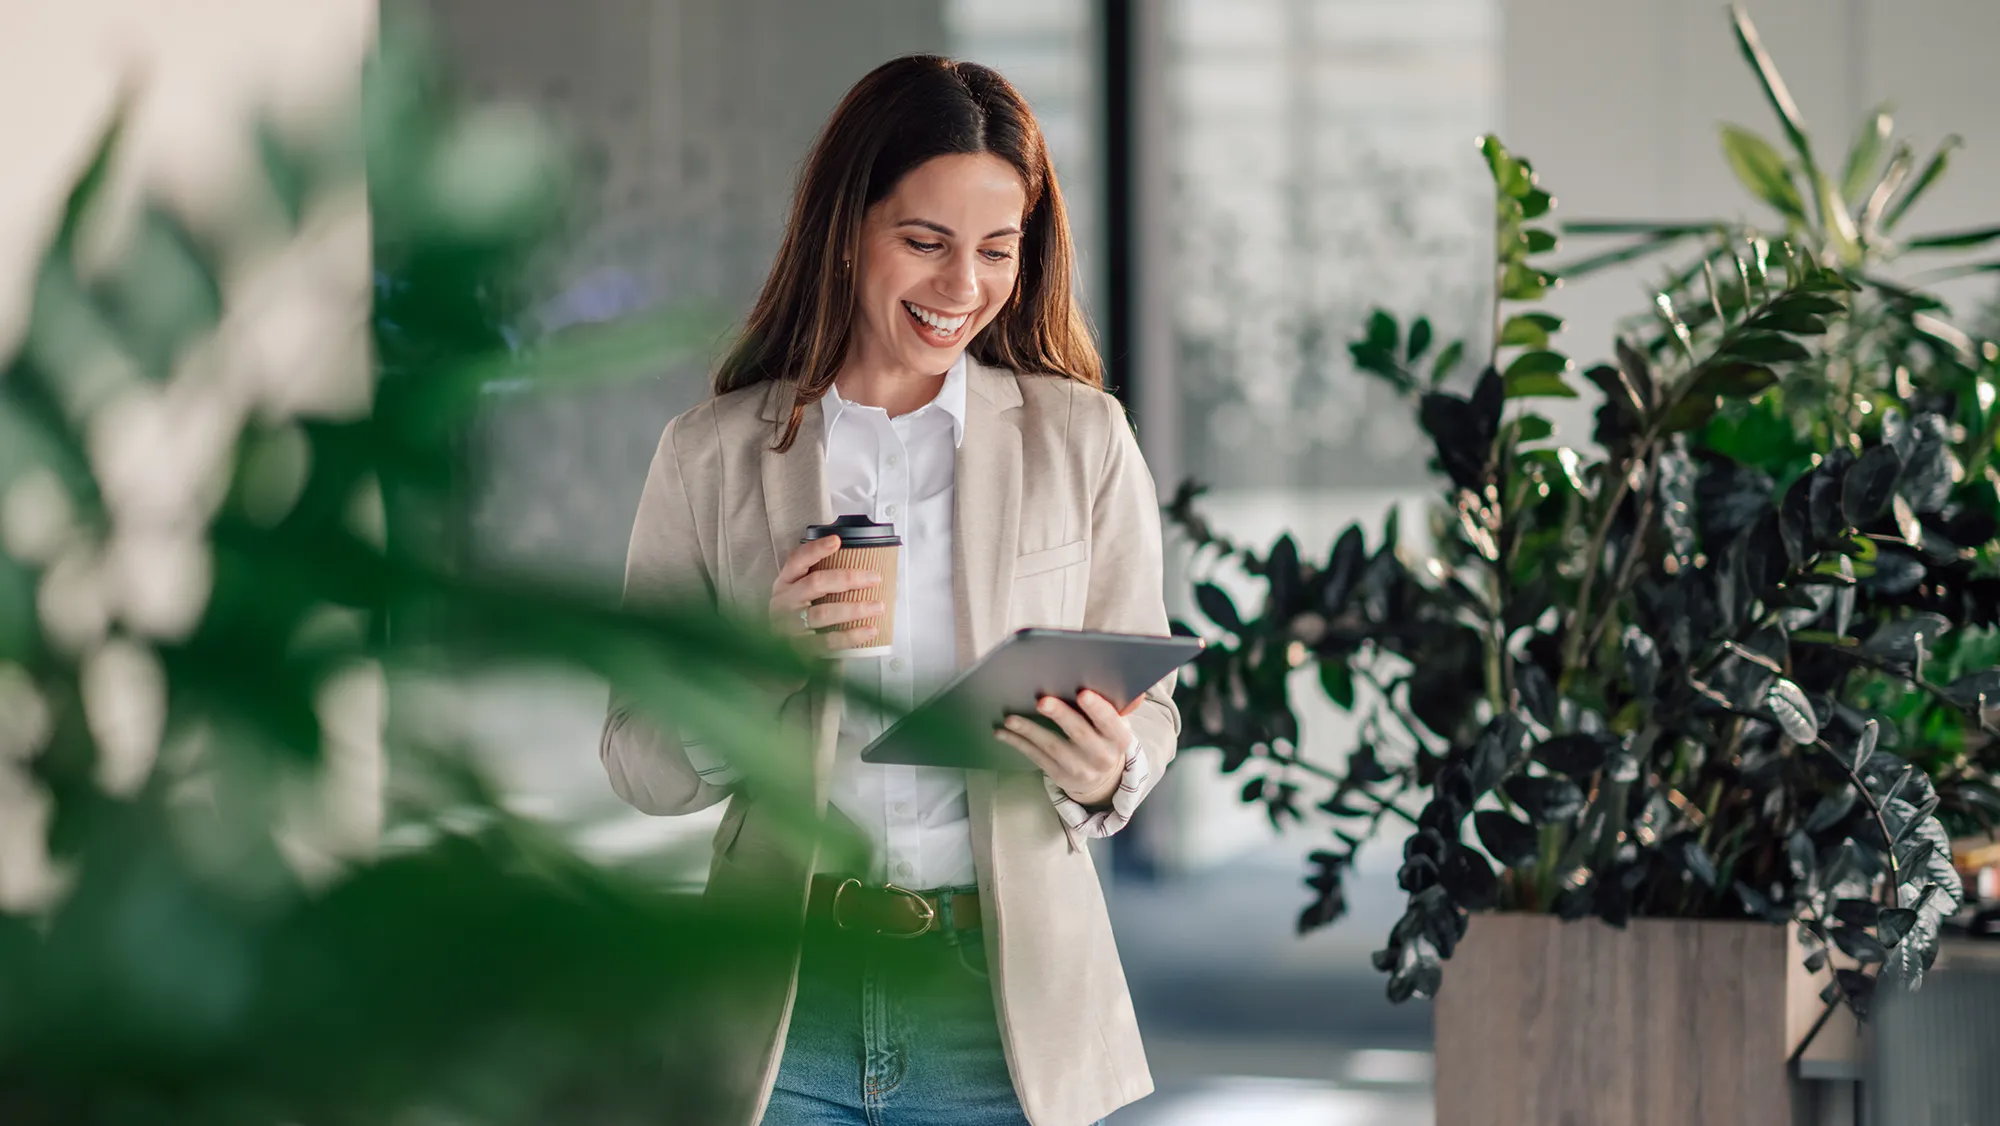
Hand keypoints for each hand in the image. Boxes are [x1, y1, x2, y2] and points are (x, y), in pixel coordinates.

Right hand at [769, 535, 883, 656]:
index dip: (816, 550)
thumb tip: (861, 573)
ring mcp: (789, 627)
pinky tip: (869, 630)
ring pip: (824, 613)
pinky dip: (852, 635)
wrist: (774, 665)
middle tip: (874, 577)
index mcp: (784, 585)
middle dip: (848, 578)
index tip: (837, 541)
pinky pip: (828, 641)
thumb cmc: (795, 624)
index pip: (797, 560)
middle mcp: (783, 603)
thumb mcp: (798, 600)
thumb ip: (819, 584)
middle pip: (815, 584)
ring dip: (855, 608)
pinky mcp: (798, 650)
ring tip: (877, 606)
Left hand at [994, 690, 1141, 806]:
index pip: (1111, 723)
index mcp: (1119, 738)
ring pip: (1053, 747)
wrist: (1104, 778)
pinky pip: (1036, 757)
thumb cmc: (1106, 737)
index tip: (1083, 693)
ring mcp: (1079, 769)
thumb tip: (1134, 691)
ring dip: (1030, 730)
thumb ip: (1120, 706)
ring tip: (1011, 718)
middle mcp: (1101, 756)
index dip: (1098, 709)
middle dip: (1061, 715)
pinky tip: (1003, 731)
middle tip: (1042, 700)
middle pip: (1080, 734)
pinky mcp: (1059, 776)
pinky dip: (1018, 743)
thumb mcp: (1117, 724)